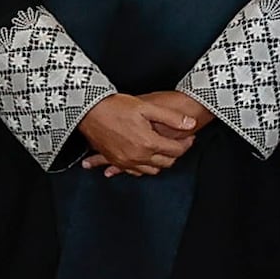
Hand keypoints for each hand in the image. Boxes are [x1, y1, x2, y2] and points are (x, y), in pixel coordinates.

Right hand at [74, 90, 195, 177]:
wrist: (89, 111)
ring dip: (161, 162)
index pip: (176, 150)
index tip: (190, 135)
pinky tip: (145, 159)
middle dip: (176, 153)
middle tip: (179, 142)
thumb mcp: (147, 107)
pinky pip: (134, 171)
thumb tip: (190, 124)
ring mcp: (125, 161)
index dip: (186, 143)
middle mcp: (137, 156)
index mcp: (148, 143)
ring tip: (164, 149)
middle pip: (166, 162)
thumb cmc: (117, 107)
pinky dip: (143, 167)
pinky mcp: (115, 161)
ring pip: (152, 170)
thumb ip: (172, 117)